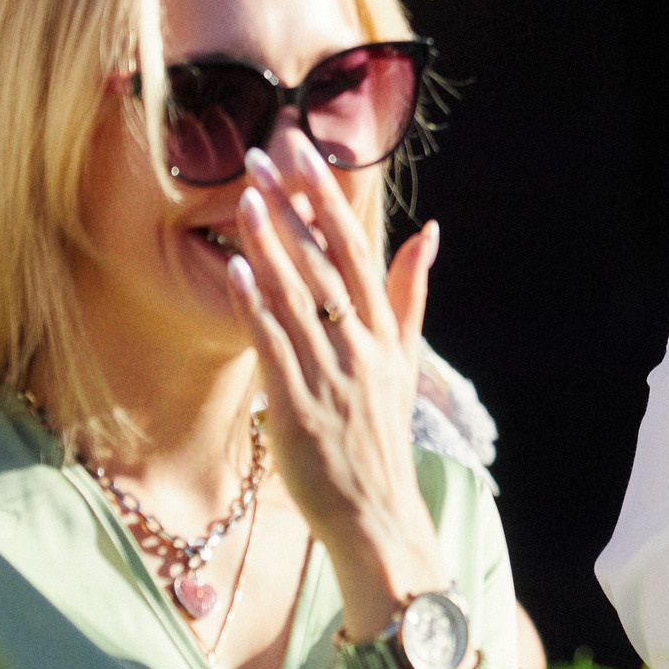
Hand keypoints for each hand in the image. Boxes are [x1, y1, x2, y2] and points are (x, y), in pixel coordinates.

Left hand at [228, 132, 454, 664]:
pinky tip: (237, 270)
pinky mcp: (300, 409)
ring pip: (299, 297)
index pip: (359, 250)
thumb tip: (430, 230)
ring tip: (244, 195)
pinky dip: (257, 307)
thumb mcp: (404, 360)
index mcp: (386, 332)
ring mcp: (332, 377)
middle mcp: (362, 347)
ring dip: (271, 243)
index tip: (307, 153)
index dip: (331, 200)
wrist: (377, 516)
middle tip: (265, 153)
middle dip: (295, 206)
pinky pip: (275, 347)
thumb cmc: (381, 437)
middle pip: (326, 263)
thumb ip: (410, 293)